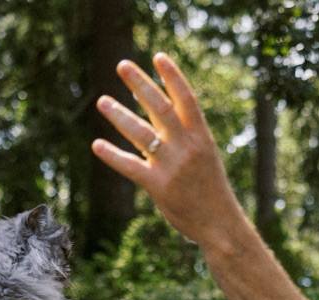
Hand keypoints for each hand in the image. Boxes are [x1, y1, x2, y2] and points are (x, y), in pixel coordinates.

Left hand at [90, 54, 246, 251]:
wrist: (220, 225)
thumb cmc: (210, 189)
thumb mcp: (204, 156)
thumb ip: (181, 134)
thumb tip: (155, 108)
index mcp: (202, 137)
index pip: (187, 99)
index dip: (172, 76)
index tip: (158, 56)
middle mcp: (188, 147)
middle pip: (161, 108)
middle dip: (141, 84)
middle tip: (122, 65)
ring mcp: (173, 167)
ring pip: (142, 134)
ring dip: (120, 115)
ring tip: (102, 101)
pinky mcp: (159, 187)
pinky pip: (131, 167)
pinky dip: (113, 156)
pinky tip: (97, 145)